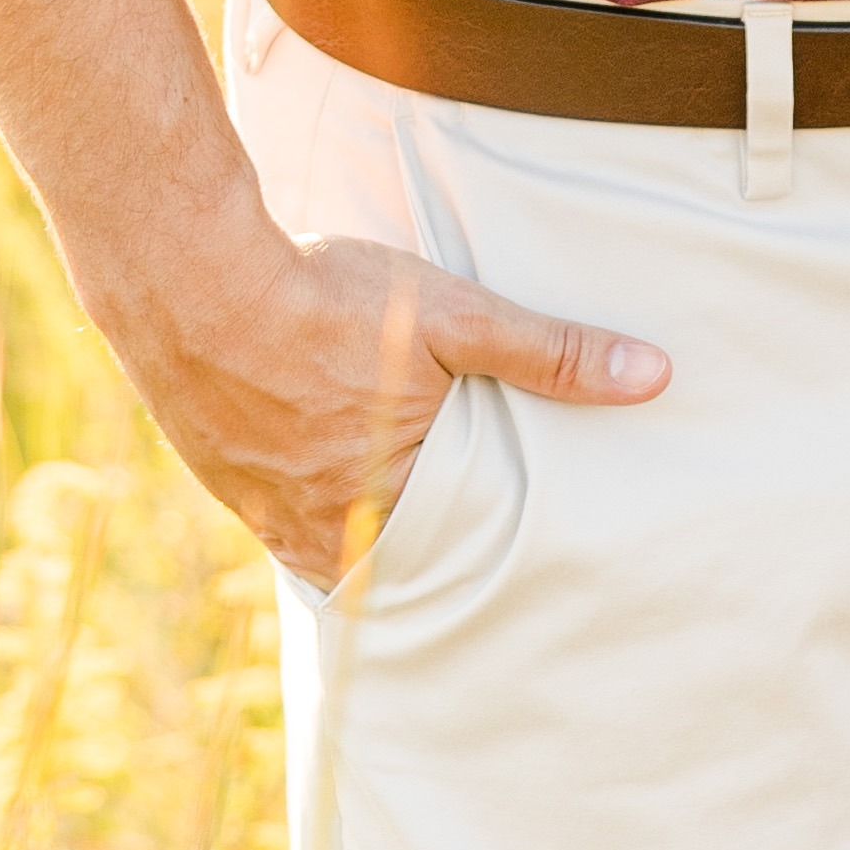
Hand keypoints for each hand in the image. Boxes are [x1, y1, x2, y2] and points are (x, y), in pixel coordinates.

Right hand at [118, 205, 666, 589]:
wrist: (195, 283)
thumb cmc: (331, 300)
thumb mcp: (456, 315)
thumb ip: (552, 352)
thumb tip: (654, 377)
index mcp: (391, 502)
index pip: (461, 564)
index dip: (491, 561)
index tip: (527, 567)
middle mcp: (326, 527)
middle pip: (395, 563)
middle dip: (431, 558)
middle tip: (475, 549)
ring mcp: (269, 511)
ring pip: (335, 548)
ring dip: (370, 535)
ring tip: (409, 521)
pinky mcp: (228, 482)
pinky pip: (283, 525)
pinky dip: (316, 514)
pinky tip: (330, 484)